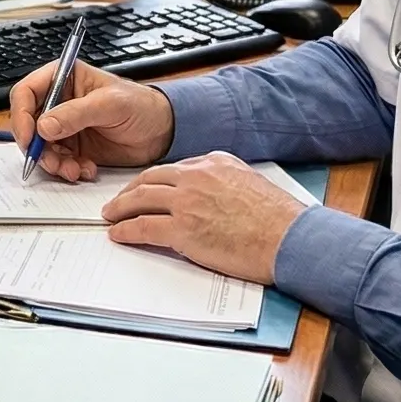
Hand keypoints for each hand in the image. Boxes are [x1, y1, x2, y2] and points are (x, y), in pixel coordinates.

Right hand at [7, 60, 174, 180]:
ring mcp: (64, 126)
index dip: (21, 116)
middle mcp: (58, 101)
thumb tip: (44, 126)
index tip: (30, 138)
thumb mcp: (110, 105)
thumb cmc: (142, 106)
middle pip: (28, 123)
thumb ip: (76, 113)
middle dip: (37, 146)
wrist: (162, 133)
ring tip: (72, 169)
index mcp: (63, 78)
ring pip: (40, 147)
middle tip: (50, 161)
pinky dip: (66, 169)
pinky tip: (85, 169)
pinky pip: (56, 161)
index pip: (26, 93)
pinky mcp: (72, 147)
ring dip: (52, 162)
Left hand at [99, 152, 306, 283]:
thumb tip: (208, 191)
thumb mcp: (250, 181)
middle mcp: (196, 176)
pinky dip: (125, 230)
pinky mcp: (183, 230)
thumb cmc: (279, 219)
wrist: (290, 239)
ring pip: (139, 199)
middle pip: (148, 179)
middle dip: (128, 191)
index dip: (152, 181)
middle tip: (116, 201)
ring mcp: (187, 202)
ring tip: (110, 216)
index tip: (143, 188)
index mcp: (213, 162)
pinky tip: (118, 233)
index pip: (171, 169)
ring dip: (119, 208)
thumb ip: (224, 179)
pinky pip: (143, 227)